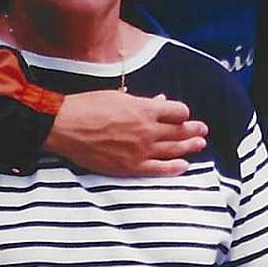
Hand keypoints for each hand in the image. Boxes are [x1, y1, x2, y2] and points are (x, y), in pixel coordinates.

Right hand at [46, 89, 207, 175]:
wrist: (65, 127)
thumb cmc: (88, 106)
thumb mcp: (118, 96)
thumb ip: (143, 101)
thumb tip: (160, 101)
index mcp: (145, 109)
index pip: (178, 111)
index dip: (182, 112)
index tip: (183, 114)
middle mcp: (147, 130)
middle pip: (179, 130)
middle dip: (193, 130)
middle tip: (202, 130)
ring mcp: (140, 150)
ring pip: (173, 149)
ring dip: (189, 146)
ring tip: (199, 144)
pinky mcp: (130, 167)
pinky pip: (159, 169)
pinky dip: (174, 168)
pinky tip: (183, 166)